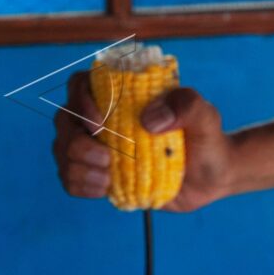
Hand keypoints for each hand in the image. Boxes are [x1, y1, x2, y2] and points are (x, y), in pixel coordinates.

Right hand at [52, 73, 236, 211]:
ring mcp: (96, 147)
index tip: (100, 124)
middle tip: (106, 160)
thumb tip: (149, 120)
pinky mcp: (97, 174)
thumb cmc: (205, 138)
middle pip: (64, 121)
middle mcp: (102, 117)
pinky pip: (69, 178)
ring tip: (107, 180)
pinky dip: (79, 185)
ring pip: (62, 151)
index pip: (81, 84)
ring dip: (76, 168)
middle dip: (76, 142)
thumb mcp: (206, 117)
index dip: (80, 101)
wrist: (210, 176)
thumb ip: (186, 105)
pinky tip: (103, 189)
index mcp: (121, 94)